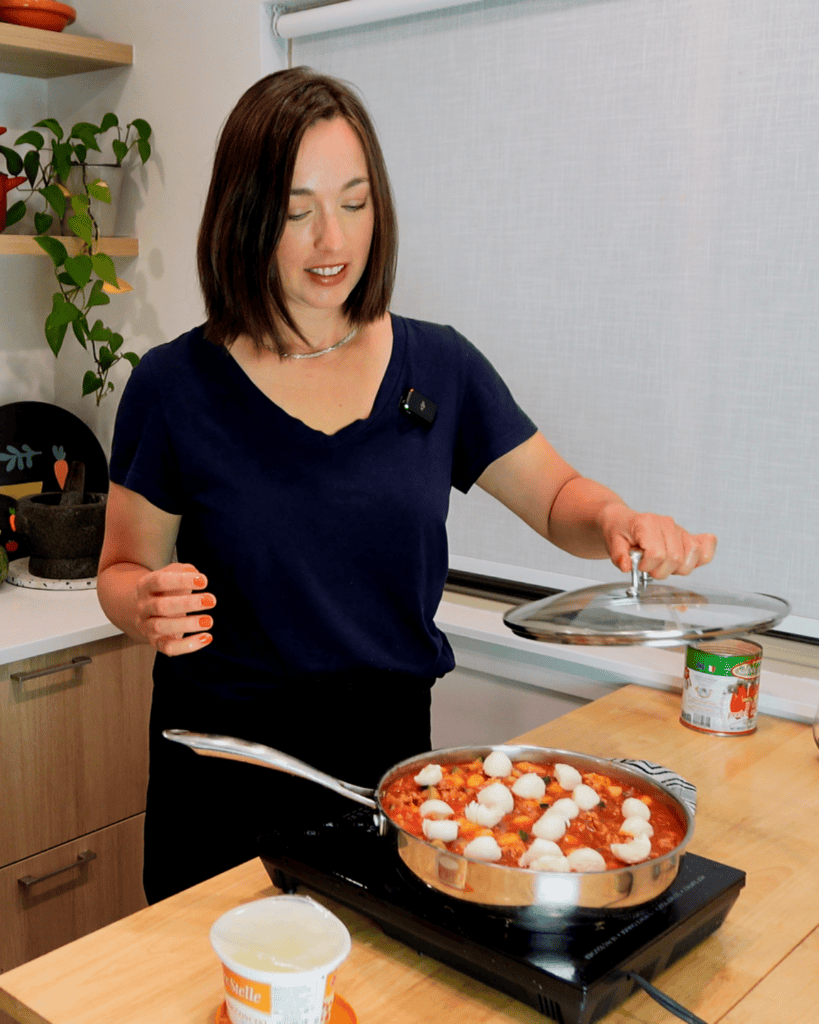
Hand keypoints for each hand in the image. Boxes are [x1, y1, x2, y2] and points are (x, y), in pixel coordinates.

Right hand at [134, 562, 215, 655]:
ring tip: (209, 621)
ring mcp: (147, 626)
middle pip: (161, 606)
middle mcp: (143, 606)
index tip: (204, 581)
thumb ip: (184, 570)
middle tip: (211, 600)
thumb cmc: (168, 589)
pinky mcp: (156, 643)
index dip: (181, 580)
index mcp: (145, 586)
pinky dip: (188, 645)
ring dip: (187, 624)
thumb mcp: (173, 574)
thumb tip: (194, 574)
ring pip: (162, 627)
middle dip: (188, 604)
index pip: (160, 581)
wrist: (150, 610)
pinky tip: (206, 637)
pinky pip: (169, 648)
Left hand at [601, 507, 716, 578]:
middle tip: (649, 568)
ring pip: (693, 555)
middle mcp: (666, 523)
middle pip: (676, 558)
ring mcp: (679, 529)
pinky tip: (690, 561)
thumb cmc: (619, 531)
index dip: (648, 566)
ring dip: (678, 569)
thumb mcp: (612, 543)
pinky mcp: (688, 536)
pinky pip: (706, 547)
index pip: (658, 553)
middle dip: (661, 571)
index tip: (639, 566)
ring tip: (663, 565)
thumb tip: (627, 566)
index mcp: (646, 523)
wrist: (622, 520)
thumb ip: (618, 555)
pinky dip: (701, 558)